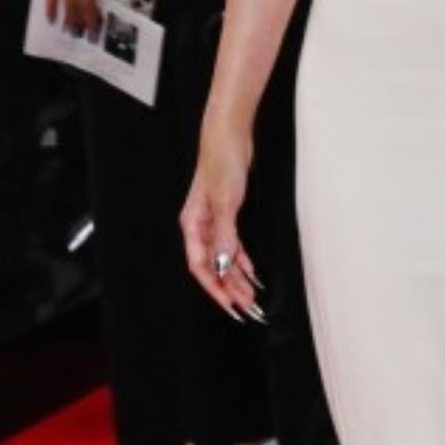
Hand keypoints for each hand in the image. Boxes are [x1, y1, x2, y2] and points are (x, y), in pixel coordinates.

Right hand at [44, 0, 106, 35]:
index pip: (100, 0)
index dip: (100, 15)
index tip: (100, 28)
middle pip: (86, 6)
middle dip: (88, 23)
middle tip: (88, 38)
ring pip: (70, 4)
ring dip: (71, 20)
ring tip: (72, 33)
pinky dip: (51, 8)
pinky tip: (52, 20)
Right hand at [180, 116, 262, 319]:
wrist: (228, 136)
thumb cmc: (222, 162)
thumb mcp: (226, 202)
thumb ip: (225, 236)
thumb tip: (223, 265)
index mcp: (192, 225)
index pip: (200, 267)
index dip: (215, 288)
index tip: (231, 305)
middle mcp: (200, 226)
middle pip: (213, 266)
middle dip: (229, 288)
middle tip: (248, 309)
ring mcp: (212, 221)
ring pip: (224, 258)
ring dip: (237, 278)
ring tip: (252, 297)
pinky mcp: (226, 214)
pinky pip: (232, 245)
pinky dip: (242, 260)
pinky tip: (251, 273)